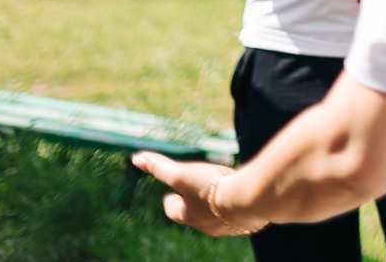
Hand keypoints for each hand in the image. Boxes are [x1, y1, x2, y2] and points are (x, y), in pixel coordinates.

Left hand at [131, 153, 260, 236]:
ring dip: (217, 207)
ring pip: (217, 218)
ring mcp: (227, 227)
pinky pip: (239, 218)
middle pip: (194, 216)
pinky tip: (244, 199)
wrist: (249, 199)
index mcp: (187, 216)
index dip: (171, 200)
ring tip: (222, 193)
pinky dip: (238, 209)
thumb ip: (160, 167)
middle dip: (194, 205)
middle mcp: (205, 226)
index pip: (172, 210)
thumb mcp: (181, 175)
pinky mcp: (247, 224)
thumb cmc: (211, 187)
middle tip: (197, 191)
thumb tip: (136, 158)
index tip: (171, 194)